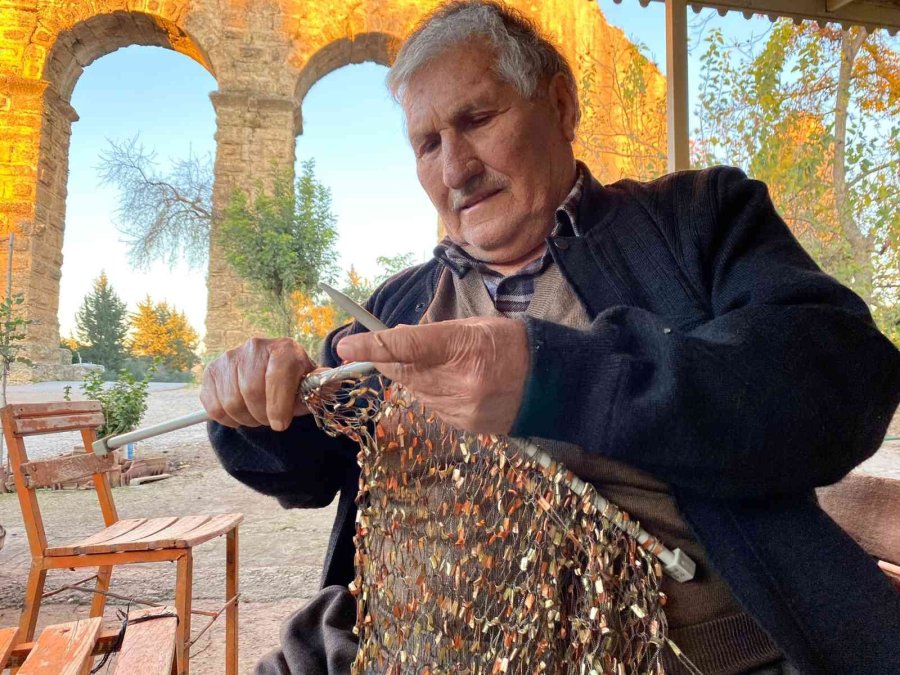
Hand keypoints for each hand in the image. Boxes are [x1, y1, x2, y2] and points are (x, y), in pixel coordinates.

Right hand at [201, 337, 315, 430]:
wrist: (269, 373)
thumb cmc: (293, 382)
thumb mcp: (309, 384)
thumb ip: (320, 387)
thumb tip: (333, 386)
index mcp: (283, 348)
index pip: (276, 376)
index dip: (278, 406)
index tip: (281, 425)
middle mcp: (254, 347)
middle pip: (251, 392)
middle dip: (263, 415)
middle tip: (270, 420)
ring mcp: (229, 358)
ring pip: (232, 402)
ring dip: (246, 419)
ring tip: (257, 415)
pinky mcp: (211, 372)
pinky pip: (214, 407)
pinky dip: (229, 419)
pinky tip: (241, 412)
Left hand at [336, 317, 528, 434]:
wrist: (553, 382)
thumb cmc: (512, 344)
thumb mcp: (474, 326)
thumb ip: (433, 335)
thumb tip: (394, 340)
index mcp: (465, 346)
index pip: (407, 346)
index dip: (372, 347)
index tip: (345, 347)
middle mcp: (462, 381)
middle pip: (404, 372)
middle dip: (386, 360)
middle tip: (376, 349)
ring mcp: (464, 408)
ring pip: (415, 392)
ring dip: (414, 378)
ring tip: (441, 365)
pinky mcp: (466, 426)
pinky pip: (433, 408)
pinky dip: (432, 395)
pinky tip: (454, 384)